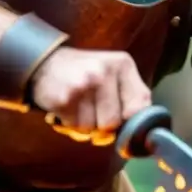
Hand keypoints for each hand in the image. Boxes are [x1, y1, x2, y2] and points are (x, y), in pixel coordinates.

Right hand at [29, 46, 151, 134]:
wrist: (45, 62)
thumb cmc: (85, 73)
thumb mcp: (114, 74)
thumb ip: (133, 96)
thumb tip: (146, 128)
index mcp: (122, 65)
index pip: (139, 107)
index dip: (130, 122)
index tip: (121, 122)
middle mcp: (104, 72)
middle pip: (112, 123)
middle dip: (103, 127)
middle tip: (93, 112)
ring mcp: (83, 85)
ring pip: (92, 129)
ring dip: (85, 126)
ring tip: (79, 108)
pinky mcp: (64, 99)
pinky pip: (75, 128)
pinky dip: (70, 125)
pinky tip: (67, 109)